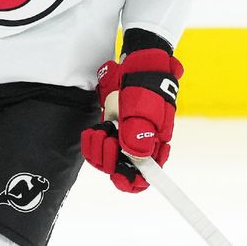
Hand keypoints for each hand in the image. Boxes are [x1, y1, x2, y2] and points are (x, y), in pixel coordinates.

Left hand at [81, 48, 182, 191]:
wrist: (138, 64)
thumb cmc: (145, 86)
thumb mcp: (144, 109)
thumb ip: (139, 135)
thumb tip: (136, 160)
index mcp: (154, 146)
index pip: (145, 178)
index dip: (131, 181)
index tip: (118, 173)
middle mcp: (139, 145)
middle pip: (121, 170)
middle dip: (109, 159)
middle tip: (108, 139)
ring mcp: (124, 137)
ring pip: (106, 160)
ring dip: (99, 149)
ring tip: (101, 130)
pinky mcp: (111, 127)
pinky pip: (97, 146)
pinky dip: (92, 141)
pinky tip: (94, 130)